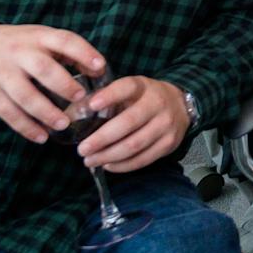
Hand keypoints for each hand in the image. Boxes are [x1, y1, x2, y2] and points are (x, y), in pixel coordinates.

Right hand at [0, 24, 106, 143]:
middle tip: (80, 98)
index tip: (100, 66)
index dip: (83, 53)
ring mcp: (2, 73)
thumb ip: (66, 52)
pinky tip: (41, 137)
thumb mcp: (40, 39)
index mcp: (37, 37)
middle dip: (63, 84)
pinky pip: (8, 113)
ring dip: (45, 112)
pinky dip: (25, 127)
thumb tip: (99, 71)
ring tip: (63, 124)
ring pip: (25, 95)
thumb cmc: (18, 46)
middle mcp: (19, 53)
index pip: (64, 40)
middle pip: (43, 68)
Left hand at [75, 76, 190, 172]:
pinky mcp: (169, 144)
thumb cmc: (144, 98)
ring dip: (108, 156)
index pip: (127, 88)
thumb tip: (71, 115)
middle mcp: (157, 103)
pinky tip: (108, 165)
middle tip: (82, 150)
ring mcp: (166, 125)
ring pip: (134, 145)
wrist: (181, 105)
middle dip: (101, 139)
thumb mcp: (128, 90)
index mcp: (143, 87)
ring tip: (90, 160)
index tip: (92, 105)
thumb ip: (104, 99)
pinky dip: (122, 165)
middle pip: (128, 123)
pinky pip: (143, 159)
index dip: (110, 96)